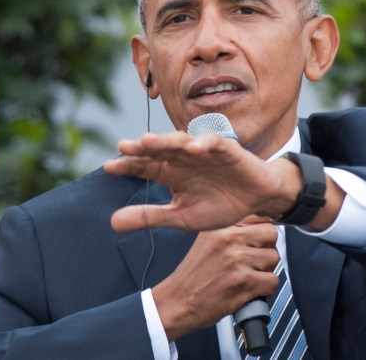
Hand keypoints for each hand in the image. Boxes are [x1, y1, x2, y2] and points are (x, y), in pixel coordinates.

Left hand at [104, 131, 299, 231]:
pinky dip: (203, 144)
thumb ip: (149, 217)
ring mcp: (203, 151)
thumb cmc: (219, 205)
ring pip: (180, 141)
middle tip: (123, 147)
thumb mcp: (181, 217)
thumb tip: (112, 223)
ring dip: (165, 141)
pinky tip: (192, 148)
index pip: (145, 166)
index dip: (128, 165)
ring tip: (148, 141)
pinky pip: (213, 143)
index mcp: (170, 173)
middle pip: (158, 150)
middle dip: (141, 148)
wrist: (256, 201)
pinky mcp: (226, 149)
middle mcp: (182, 158)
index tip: (108, 167)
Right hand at [152, 217, 279, 340]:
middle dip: (267, 249)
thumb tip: (260, 227)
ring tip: (249, 277)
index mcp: (221, 227)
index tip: (258, 243)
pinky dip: (265, 290)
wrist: (178, 301)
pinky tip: (251, 290)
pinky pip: (273, 281)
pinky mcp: (243, 282)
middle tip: (255, 261)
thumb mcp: (207, 241)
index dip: (262, 233)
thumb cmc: (193, 276)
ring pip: (274, 258)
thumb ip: (231, 232)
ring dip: (266, 271)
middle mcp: (228, 239)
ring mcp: (236, 260)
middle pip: (271, 235)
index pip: (260, 218)